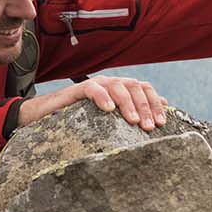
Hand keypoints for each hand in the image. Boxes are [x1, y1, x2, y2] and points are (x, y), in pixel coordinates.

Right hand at [17, 75, 168, 131]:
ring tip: (132, 121)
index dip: (155, 104)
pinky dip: (102, 97)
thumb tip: (163, 106)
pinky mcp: (77, 90)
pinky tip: (109, 110)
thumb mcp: (111, 121)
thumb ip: (134, 112)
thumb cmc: (81, 122)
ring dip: (127, 103)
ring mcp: (95, 85)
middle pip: (134, 86)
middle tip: (148, 127)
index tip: (161, 123)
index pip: (144, 89)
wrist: (47, 119)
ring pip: (117, 85)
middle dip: (144, 106)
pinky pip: (92, 88)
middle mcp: (110, 84)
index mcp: (121, 90)